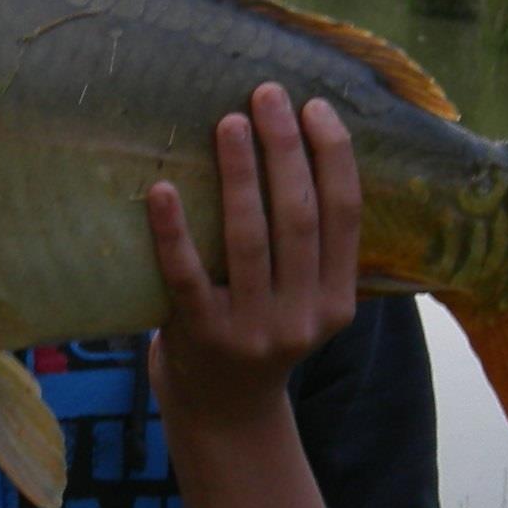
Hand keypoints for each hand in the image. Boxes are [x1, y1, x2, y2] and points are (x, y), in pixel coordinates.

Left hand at [145, 84, 360, 433]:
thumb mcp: (306, 300)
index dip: (334, 157)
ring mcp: (251, 329)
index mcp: (338, 300)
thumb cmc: (262, 331)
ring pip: (248, 240)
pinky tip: (162, 189)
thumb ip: (312, 246)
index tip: (315, 106)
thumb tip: (301, 142)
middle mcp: (302, 316)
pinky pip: (185, 275)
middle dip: (286, 150)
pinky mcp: (200, 336)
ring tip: (229, 122)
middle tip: (267, 95)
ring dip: (240, 175)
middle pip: (298, 218)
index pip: (345, 215)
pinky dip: (173, 231)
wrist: (224, 412)